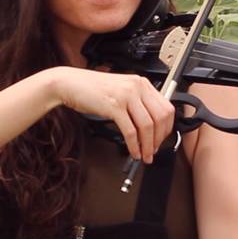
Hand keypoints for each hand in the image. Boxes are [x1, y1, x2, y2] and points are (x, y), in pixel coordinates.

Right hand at [47, 67, 174, 162]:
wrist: (70, 83)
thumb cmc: (93, 89)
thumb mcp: (122, 91)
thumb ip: (137, 103)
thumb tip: (151, 125)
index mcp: (142, 83)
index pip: (167, 107)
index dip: (167, 128)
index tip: (162, 139)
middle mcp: (137, 87)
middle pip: (160, 118)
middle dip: (159, 139)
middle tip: (154, 150)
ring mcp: (126, 96)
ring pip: (147, 126)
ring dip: (148, 145)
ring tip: (144, 155)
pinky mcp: (114, 106)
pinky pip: (130, 131)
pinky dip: (134, 145)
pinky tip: (133, 151)